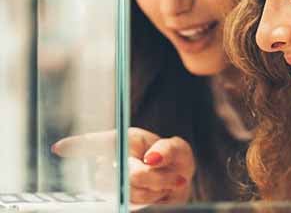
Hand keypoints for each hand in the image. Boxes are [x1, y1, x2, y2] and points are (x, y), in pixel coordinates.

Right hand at [52, 127, 195, 204]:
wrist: (177, 181)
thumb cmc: (173, 159)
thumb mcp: (178, 150)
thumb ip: (168, 149)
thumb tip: (152, 157)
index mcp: (127, 140)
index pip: (99, 141)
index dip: (79, 145)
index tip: (58, 149)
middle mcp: (116, 160)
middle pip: (128, 173)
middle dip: (154, 177)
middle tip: (172, 174)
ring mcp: (116, 183)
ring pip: (133, 191)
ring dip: (157, 188)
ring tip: (168, 181)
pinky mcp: (121, 199)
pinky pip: (135, 203)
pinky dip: (155, 197)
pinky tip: (162, 191)